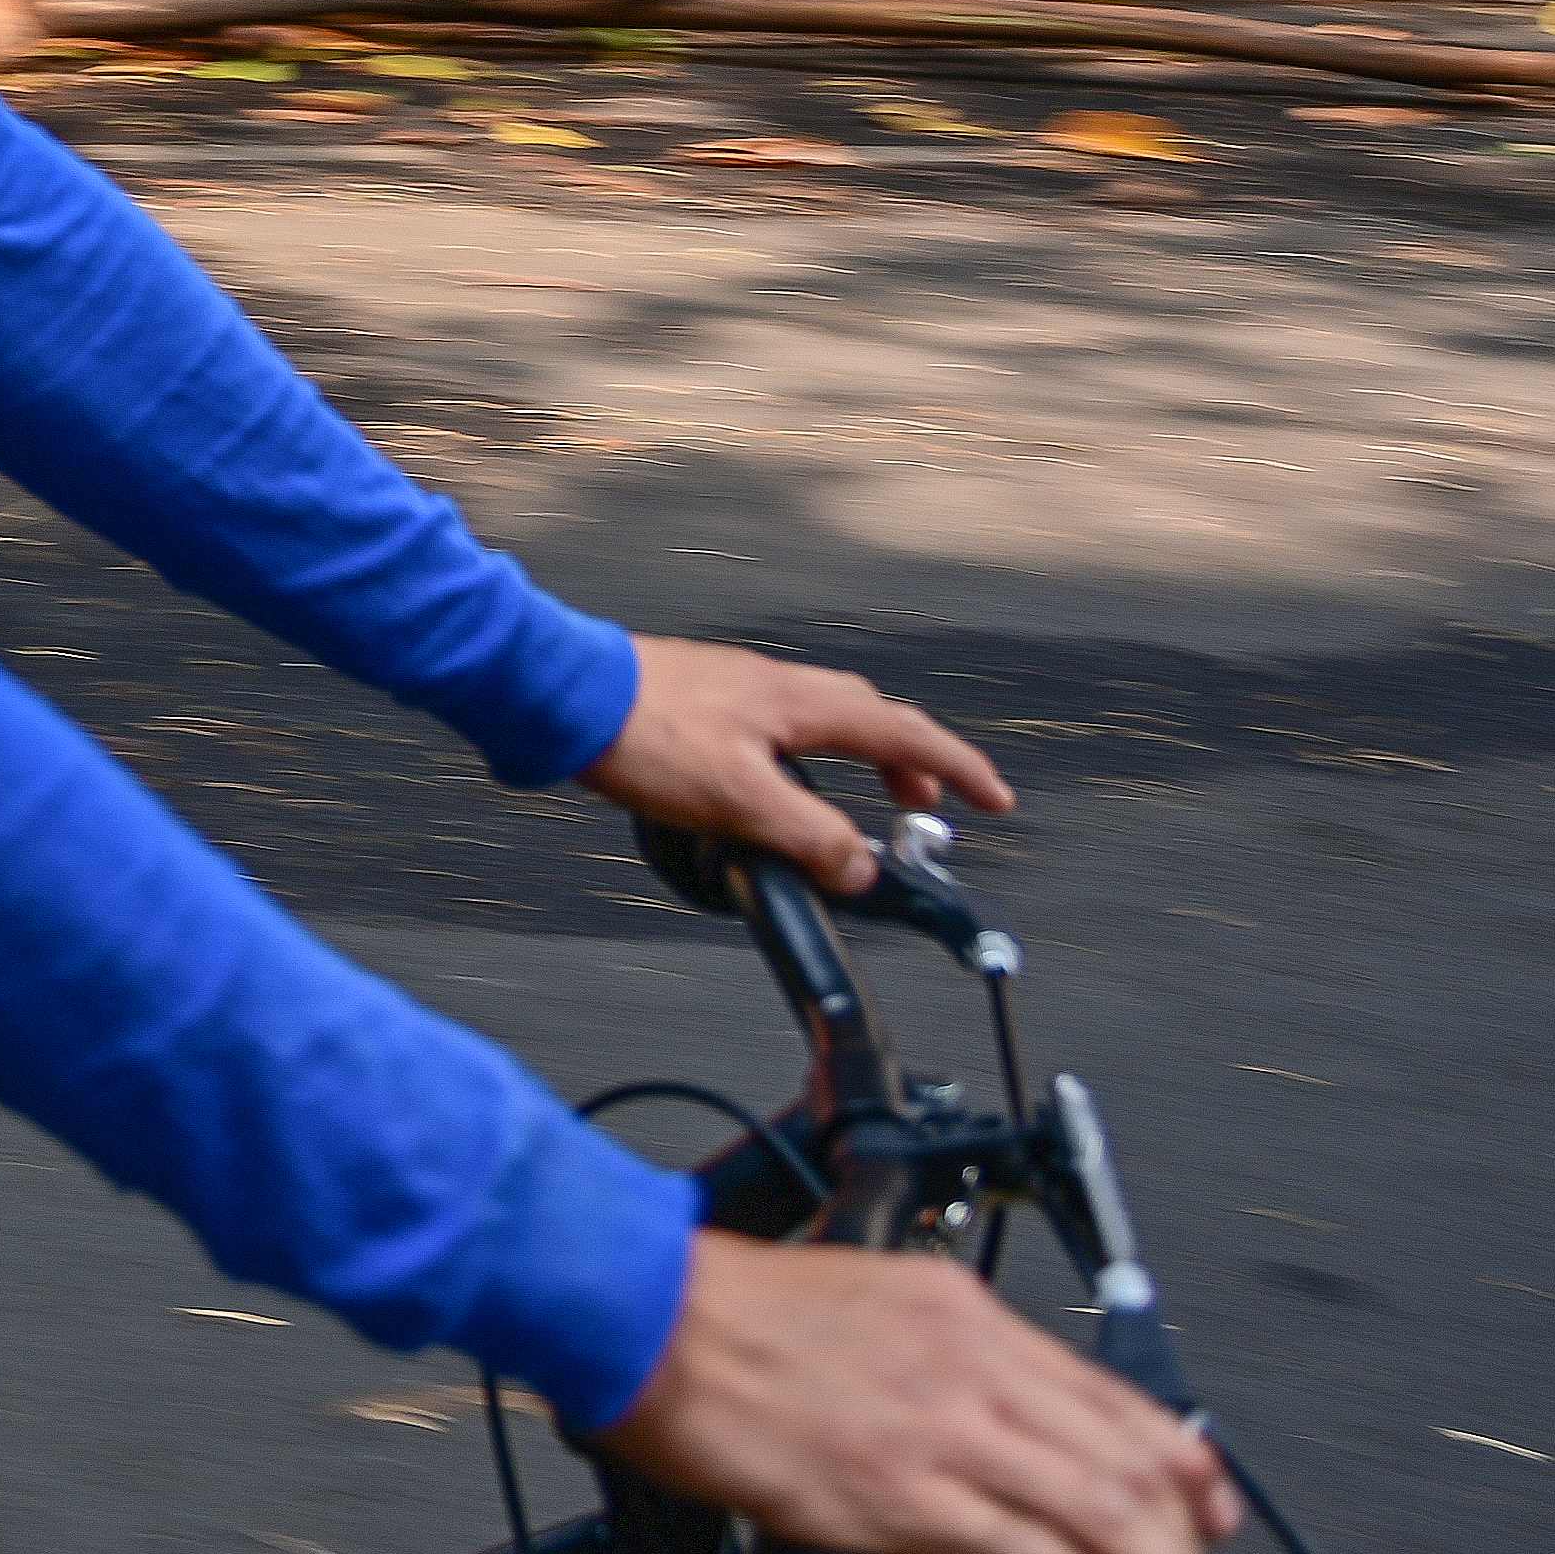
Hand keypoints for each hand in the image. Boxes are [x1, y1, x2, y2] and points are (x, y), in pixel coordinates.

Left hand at [586, 636, 1006, 894]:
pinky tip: (780, 786)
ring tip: (861, 808)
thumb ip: (807, 836)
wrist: (559, 692)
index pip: (903, 732)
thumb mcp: (738, 800)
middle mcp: (778, 684)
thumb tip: (861, 869)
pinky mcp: (703, 700)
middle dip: (911, 764)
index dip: (955, 767)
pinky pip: (782, 726)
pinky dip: (809, 758)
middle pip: (870, 719)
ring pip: (824, 720)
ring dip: (860, 759)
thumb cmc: (642, 734)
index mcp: (800, 702)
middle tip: (929, 809)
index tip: (995, 799)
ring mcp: (740, 688)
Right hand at [600, 1235, 1233, 1553]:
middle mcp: (970, 1366)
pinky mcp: (899, 1496)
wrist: (648, 1316)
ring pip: (1096, 1508)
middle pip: (1122, 1455)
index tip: (1205, 1497)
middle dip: (1179, 1528)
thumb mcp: (865, 1293)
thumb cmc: (727, 1308)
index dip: (1177, 1456)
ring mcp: (940, 1432)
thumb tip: (976, 1413)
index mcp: (960, 1312)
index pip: (1107, 1389)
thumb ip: (932, 1351)